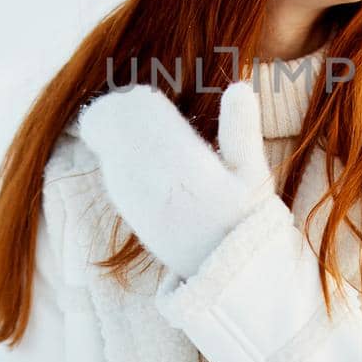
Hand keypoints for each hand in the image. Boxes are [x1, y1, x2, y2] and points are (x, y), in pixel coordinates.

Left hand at [75, 78, 277, 278]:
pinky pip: (111, 166)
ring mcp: (133, 199)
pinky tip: (143, 154)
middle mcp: (150, 183)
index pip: (138, 119)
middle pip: (114, 127)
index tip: (152, 97)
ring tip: (144, 128)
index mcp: (182, 168)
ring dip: (119, 129)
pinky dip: (119, 151)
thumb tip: (238, 86)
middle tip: (143, 105)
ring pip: (107, 146)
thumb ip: (242, 129)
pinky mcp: (127, 209)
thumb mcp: (253, 176)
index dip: (137, 101)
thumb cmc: (244, 218)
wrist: (223, 275)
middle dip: (123, 110)